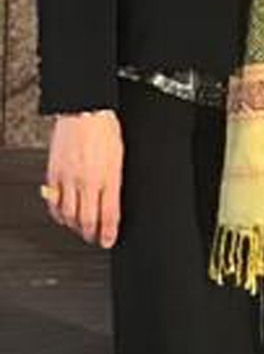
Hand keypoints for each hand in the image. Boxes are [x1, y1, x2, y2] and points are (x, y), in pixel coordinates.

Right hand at [42, 109, 123, 247]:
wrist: (84, 112)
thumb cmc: (105, 130)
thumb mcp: (120, 158)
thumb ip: (115, 182)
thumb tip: (114, 201)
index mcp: (109, 177)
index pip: (109, 214)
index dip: (108, 233)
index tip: (108, 241)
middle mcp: (88, 181)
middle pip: (87, 219)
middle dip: (91, 234)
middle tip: (94, 239)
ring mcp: (69, 179)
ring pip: (69, 214)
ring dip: (75, 227)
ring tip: (80, 230)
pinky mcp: (54, 174)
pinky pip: (53, 202)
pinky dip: (58, 214)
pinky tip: (62, 217)